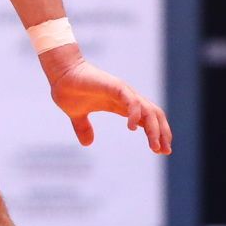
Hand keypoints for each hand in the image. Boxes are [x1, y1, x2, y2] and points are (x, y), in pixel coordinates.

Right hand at [41, 48, 172, 154]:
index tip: (160, 150)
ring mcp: (123, 92)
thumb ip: (84, 128)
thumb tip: (87, 143)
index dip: (156, 134)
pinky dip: (136, 115)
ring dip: (155, 129)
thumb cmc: (68, 91)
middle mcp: (127, 98)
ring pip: (148, 110)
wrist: (60, 75)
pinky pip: (132, 102)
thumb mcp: (77, 115)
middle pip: (154, 115)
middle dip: (163, 133)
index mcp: (122, 105)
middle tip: (165, 151)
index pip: (147, 119)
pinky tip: (132, 128)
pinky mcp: (116, 87)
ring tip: (155, 146)